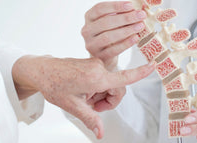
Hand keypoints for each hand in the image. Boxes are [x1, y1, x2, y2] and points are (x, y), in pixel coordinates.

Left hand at [12, 55, 154, 138]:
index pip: (124, 77)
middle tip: (92, 107)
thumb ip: (90, 118)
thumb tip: (101, 133)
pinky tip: (84, 92)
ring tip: (84, 99)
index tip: (154, 65)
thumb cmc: (54, 85)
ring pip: (110, 84)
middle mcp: (99, 68)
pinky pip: (103, 78)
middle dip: (109, 100)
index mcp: (96, 77)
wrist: (42, 70)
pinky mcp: (93, 63)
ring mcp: (96, 64)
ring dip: (101, 94)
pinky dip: (97, 88)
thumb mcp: (72, 106)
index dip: (141, 72)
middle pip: (118, 87)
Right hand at [81, 1, 146, 70]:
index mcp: (89, 17)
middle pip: (105, 22)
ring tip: (140, 26)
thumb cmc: (110, 32)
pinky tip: (136, 38)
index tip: (131, 5)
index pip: (100, 8)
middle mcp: (87, 30)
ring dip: (127, 30)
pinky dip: (126, 43)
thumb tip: (138, 9)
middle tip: (141, 15)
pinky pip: (113, 49)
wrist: (104, 55)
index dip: (115, 6)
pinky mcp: (99, 56)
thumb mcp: (112, 21)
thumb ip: (122, 13)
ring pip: (108, 36)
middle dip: (126, 18)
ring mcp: (91, 44)